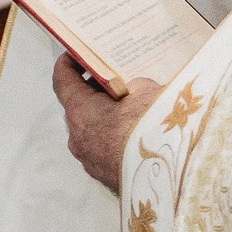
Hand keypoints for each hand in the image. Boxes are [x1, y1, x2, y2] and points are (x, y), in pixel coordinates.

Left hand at [53, 54, 160, 194]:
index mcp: (81, 112)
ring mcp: (90, 160)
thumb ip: (134, 84)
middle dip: (95, 89)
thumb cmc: (152, 130)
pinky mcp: (105, 175)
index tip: (76, 53)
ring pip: (93, 129)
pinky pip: (104, 147)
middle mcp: (78, 137)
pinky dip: (114, 135)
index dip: (68, 63)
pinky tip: (137, 129)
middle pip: (79, 105)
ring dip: (107, 115)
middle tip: (113, 76)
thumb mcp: (147, 92)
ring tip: (132, 103)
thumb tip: (134, 87)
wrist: (169, 178)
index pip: (62, 80)